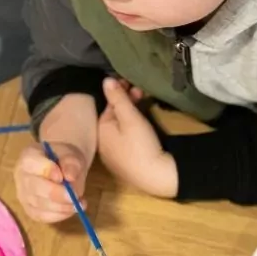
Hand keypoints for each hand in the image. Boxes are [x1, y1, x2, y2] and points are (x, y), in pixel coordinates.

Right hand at [14, 141, 90, 222]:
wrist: (63, 168)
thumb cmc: (64, 159)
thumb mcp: (71, 154)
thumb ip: (71, 163)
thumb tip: (70, 177)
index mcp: (28, 157)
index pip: (33, 164)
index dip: (48, 171)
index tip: (63, 177)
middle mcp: (21, 177)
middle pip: (35, 188)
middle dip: (57, 195)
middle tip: (75, 197)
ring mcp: (23, 195)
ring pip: (39, 205)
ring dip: (62, 207)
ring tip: (79, 203)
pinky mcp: (30, 210)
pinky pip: (43, 217)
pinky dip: (60, 215)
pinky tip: (72, 209)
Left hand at [97, 78, 177, 197]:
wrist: (156, 176)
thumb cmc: (140, 144)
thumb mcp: (130, 117)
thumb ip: (118, 98)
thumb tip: (105, 79)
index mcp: (100, 131)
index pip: (108, 105)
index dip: (120, 92)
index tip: (133, 83)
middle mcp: (102, 144)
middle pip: (114, 117)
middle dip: (127, 102)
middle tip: (142, 92)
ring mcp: (113, 155)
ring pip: (120, 128)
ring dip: (131, 114)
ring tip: (145, 105)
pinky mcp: (125, 163)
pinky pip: (125, 140)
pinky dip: (132, 129)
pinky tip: (142, 127)